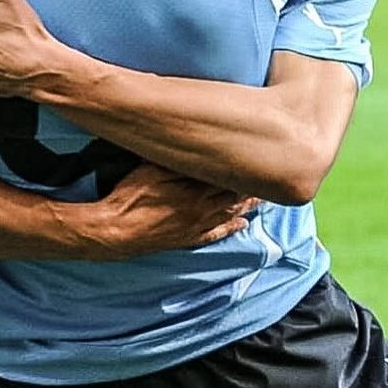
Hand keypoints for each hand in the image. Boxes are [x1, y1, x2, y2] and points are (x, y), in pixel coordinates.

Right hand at [86, 163, 259, 257]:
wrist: (114, 230)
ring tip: (264, 198)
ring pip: (229, 214)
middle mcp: (201, 209)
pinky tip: (242, 226)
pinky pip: (215, 234)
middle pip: (234, 196)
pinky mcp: (185, 238)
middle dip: (254, 187)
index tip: (263, 159)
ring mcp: (194, 226)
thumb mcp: (152, 169)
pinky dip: (231, 229)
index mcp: (195, 190)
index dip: (247, 170)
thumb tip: (200, 148)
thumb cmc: (130, 197)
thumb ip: (177, 160)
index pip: (229, 177)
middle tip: (274, 178)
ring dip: (248, 206)